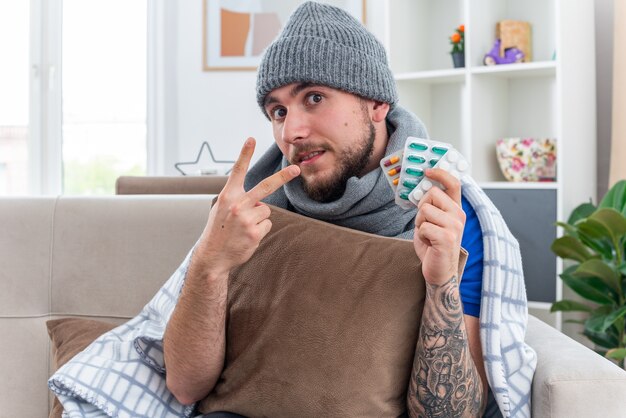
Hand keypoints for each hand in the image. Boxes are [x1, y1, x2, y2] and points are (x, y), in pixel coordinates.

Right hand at [195, 137, 299, 276]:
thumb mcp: (221, 208)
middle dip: (283, 177)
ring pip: (266, 210)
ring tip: (244, 227)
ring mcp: (247, 219)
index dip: (245, 154)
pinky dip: (260, 229)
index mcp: (228, 195)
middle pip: (266, 186)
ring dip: (259, 218)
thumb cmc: (219, 230)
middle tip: (296, 169)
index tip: (251, 138)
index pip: (238, 171)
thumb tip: (259, 199)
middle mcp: (238, 204)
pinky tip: (247, 236)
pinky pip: (267, 224)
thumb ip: (237, 198)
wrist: (213, 255)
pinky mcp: (255, 232)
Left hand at [413, 168, 465, 285]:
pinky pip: (423, 226)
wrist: (439, 272)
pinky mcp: (447, 237)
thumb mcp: (433, 222)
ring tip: (427, 235)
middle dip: (421, 208)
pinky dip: (420, 236)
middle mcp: (459, 215)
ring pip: (425, 210)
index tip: (427, 171)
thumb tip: (420, 189)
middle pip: (432, 194)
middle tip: (425, 223)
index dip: (440, 173)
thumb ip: (431, 206)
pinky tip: (429, 244)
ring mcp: (455, 226)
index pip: (454, 183)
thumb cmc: (433, 246)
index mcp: (456, 210)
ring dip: (420, 223)